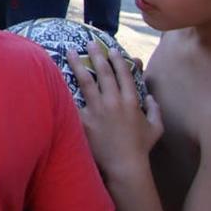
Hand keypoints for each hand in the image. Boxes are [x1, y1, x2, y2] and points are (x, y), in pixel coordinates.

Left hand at [67, 42, 163, 179]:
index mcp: (131, 102)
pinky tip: (55, 78)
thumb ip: (155, 110)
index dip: (118, 60)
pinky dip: (64, 89)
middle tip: (90, 42)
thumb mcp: (155, 129)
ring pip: (86, 81)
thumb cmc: (140, 149)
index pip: (124, 74)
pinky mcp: (84, 120)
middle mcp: (114, 102)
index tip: (112, 49)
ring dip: (78, 64)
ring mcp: (98, 110)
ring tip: (71, 52)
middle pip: (104, 73)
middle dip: (97, 55)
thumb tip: (151, 98)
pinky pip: (72, 101)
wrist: (125, 167)